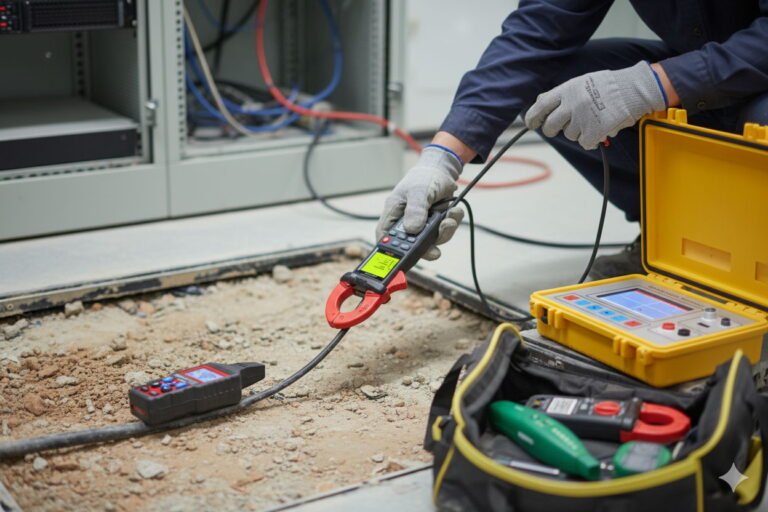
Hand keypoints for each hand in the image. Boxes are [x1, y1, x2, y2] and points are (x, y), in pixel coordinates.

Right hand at [375, 146, 464, 260]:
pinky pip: (444, 233)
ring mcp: (421, 226)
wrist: (443, 172)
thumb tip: (412, 229)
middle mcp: (405, 223)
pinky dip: (451, 224)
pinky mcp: (435, 225)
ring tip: (449, 219)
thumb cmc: (424, 177)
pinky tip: (453, 212)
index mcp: (394, 213)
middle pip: (409, 246)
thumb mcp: (418, 190)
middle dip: (425, 248)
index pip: (384, 236)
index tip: (398, 261)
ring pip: (430, 242)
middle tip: (434, 251)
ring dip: (443, 233)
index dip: (388, 251)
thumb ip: (415, 209)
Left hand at [525, 61, 665, 149]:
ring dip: (578, 132)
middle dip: (552, 130)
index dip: (532, 117)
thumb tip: (541, 102)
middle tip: (559, 129)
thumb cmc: (608, 86)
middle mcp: (571, 105)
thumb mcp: (581, 82)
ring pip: (569, 135)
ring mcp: (582, 119)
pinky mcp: (593, 132)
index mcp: (567, 90)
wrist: (633, 90)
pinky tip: (600, 130)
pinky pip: (584, 143)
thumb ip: (562, 94)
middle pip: (550, 126)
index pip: (541, 106)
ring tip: (592, 120)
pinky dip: (591, 140)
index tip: (531, 124)